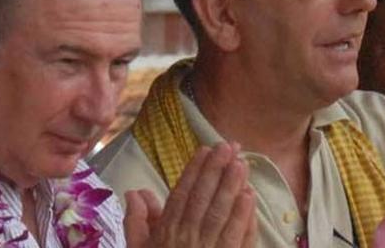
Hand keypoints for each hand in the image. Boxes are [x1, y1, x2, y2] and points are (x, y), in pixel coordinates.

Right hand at [124, 142, 257, 246]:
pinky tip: (250, 197)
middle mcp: (186, 240)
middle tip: (229, 147)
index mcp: (166, 234)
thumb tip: (134, 192)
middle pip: (203, 200)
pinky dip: (243, 218)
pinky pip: (236, 240)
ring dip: (231, 188)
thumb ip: (136, 222)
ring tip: (242, 164)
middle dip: (216, 171)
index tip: (206, 149)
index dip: (194, 171)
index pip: (181, 196)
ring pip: (220, 215)